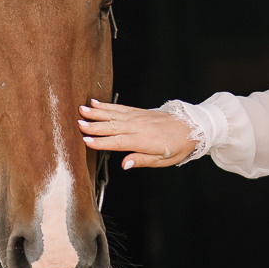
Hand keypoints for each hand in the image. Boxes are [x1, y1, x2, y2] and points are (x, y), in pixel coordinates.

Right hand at [77, 100, 196, 168]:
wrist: (191, 127)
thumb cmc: (176, 146)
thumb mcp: (162, 160)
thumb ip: (141, 160)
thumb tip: (124, 165)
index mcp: (143, 141)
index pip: (118, 142)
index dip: (101, 142)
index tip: (86, 140)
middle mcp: (138, 126)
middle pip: (112, 126)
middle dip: (94, 125)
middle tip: (77, 123)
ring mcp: (137, 117)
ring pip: (113, 115)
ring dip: (96, 112)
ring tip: (81, 110)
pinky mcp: (138, 111)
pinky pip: (119, 107)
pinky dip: (107, 105)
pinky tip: (95, 102)